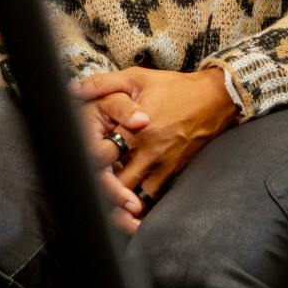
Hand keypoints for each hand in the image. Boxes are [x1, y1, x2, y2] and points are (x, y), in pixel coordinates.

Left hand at [76, 66, 237, 222]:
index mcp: (134, 130)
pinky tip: (126, 209)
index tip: (72, 164)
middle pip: (116, 186)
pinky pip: (153, 198)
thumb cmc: (173, 87)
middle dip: (100, 190)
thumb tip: (73, 89)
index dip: (84, 163)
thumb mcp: (136, 77)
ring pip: (134, 199)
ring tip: (102, 207)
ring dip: (118, 204)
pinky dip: (138, 205)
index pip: (101, 156)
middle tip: (84, 191)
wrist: (214, 100)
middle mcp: (147, 153)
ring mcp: (161, 166)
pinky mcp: (172, 173)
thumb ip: (103, 84)